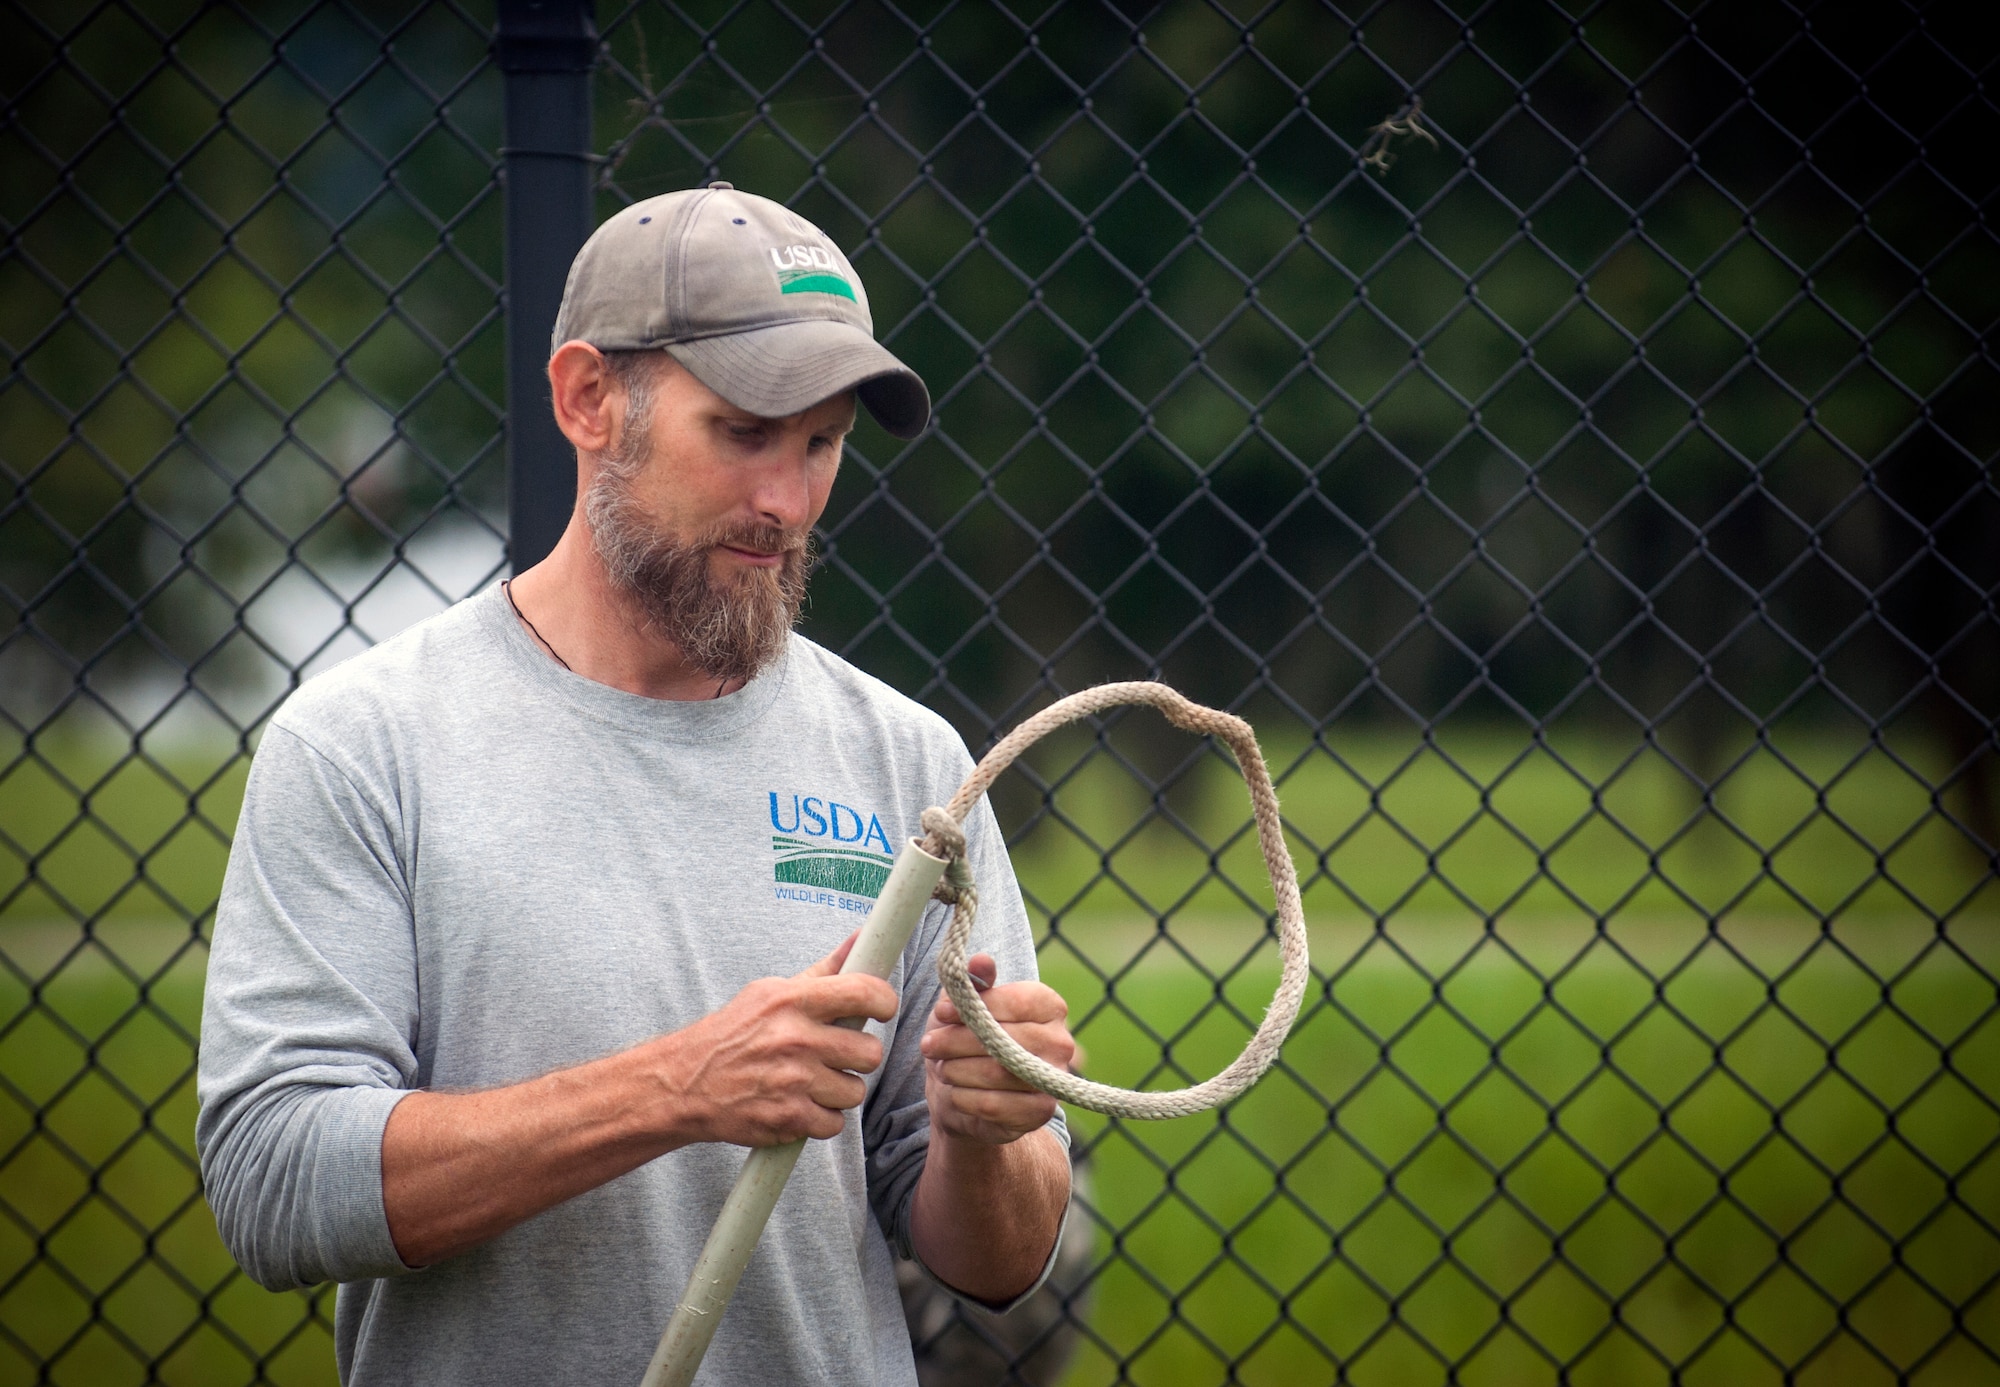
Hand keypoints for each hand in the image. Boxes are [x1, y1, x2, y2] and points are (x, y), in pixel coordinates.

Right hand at [651, 933, 899, 1146]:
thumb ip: (824, 971)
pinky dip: (821, 1119)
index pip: (865, 993)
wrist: (684, 1083)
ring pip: (856, 1090)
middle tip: (835, 1053)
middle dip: (857, 1055)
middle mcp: (795, 1039)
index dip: (885, 1002)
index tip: (881, 1009)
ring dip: (839, 1090)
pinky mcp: (788, 1118)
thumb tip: (861, 937)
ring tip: (812, 1081)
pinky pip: (835, 1123)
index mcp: (792, 1001)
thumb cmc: (734, 1033)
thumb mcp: (771, 992)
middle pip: (871, 1052)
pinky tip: (800, 1104)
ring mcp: (793, 1081)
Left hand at [920, 954, 1075, 1145]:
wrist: (972, 1096)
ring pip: (999, 1072)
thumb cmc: (969, 1041)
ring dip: (959, 1070)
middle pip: (1006, 1039)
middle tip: (928, 1045)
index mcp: (1049, 1006)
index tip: (941, 1011)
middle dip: (958, 1041)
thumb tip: (981, 960)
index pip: (1016, 1002)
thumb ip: (974, 982)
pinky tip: (953, 1092)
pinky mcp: (1042, 1112)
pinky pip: (997, 1105)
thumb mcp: (965, 1006)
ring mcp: (1055, 1079)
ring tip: (940, 1067)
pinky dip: (966, 1098)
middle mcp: (1061, 1041)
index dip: (974, 1006)